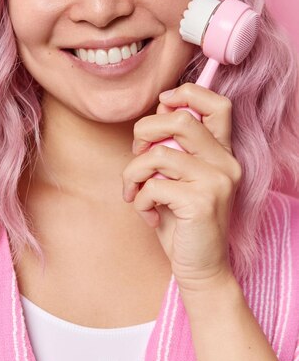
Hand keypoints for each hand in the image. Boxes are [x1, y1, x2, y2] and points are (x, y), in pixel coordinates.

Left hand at [122, 83, 241, 294]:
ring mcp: (217, 181)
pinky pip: (153, 185)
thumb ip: (174, 143)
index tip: (163, 105)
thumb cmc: (182, 218)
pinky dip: (139, 198)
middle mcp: (226, 162)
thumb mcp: (179, 176)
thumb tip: (162, 106)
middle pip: (180, 119)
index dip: (187, 94)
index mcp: (222, 151)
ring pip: (158, 154)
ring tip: (134, 190)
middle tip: (137, 154)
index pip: (218, 103)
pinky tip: (146, 213)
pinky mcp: (202, 202)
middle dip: (145, 130)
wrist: (200, 267)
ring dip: (133, 172)